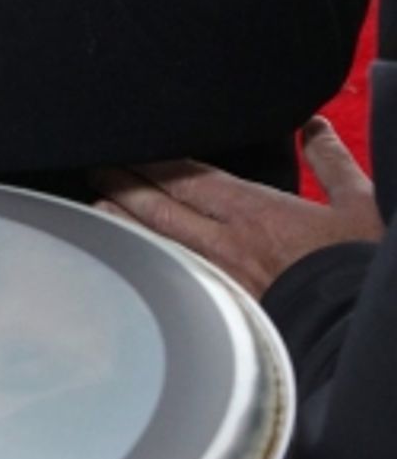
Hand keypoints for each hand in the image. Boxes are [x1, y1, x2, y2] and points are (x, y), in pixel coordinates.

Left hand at [92, 117, 381, 297]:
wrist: (361, 332)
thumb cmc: (358, 268)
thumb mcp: (358, 204)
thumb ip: (331, 161)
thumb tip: (313, 126)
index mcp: (253, 211)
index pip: (187, 176)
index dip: (153, 160)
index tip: (127, 144)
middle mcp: (225, 242)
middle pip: (160, 205)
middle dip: (126, 182)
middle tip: (95, 165)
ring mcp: (217, 279)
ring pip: (158, 243)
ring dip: (124, 222)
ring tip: (95, 205)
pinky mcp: (219, 311)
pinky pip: (170, 279)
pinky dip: (145, 264)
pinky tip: (126, 260)